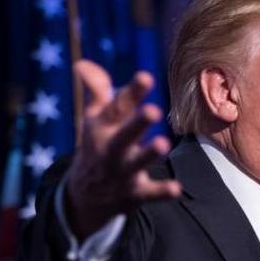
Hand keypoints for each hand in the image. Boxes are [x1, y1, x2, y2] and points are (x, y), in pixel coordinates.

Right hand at [64, 60, 181, 238]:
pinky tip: (177, 188)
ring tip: (163, 144)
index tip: (146, 77)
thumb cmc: (97, 145)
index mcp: (102, 127)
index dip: (132, 92)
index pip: (117, 107)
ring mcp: (122, 171)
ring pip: (135, 163)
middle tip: (152, 111)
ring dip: (148, 154)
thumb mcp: (95, 118)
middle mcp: (110, 148)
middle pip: (123, 135)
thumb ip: (97, 90)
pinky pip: (149, 194)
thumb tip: (82, 64)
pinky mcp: (134, 193)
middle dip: (137, 124)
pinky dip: (162, 192)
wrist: (84, 195)